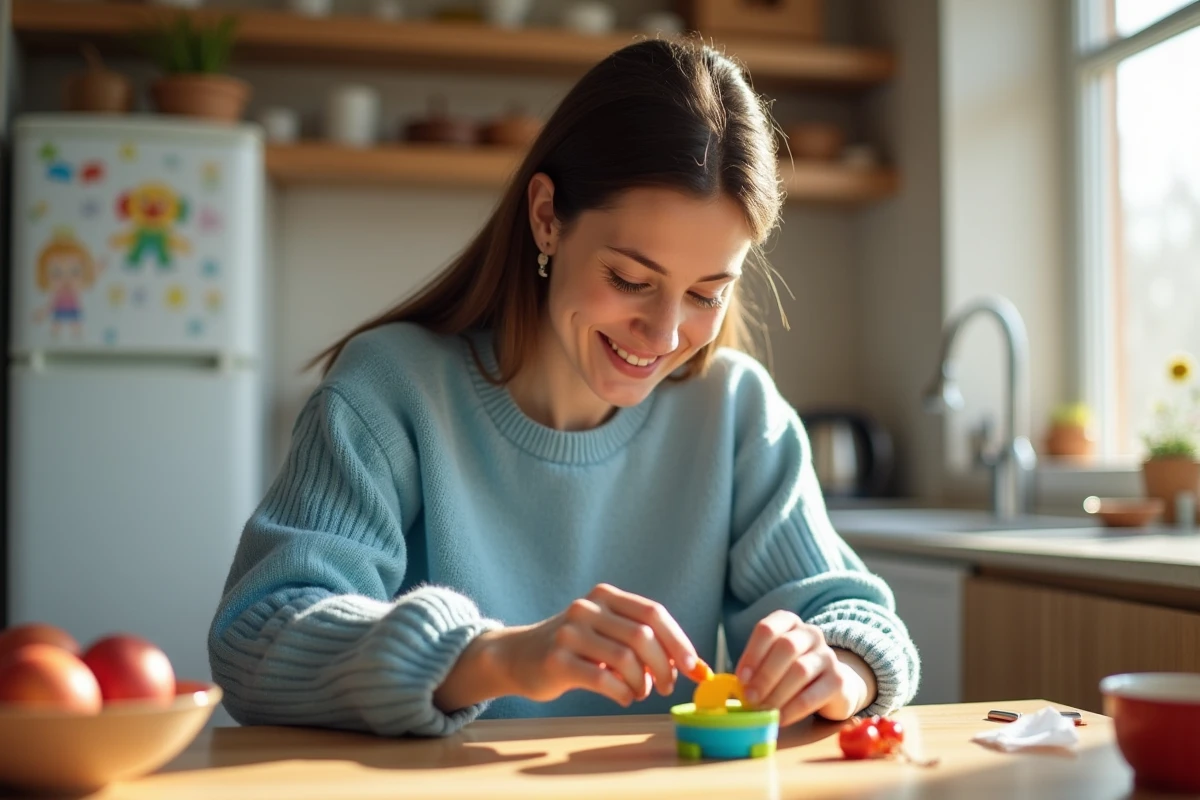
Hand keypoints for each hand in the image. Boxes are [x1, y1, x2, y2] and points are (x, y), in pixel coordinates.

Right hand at [434, 583, 699, 711]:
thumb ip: (643, 641)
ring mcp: (569, 632)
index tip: (691, 666)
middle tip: (665, 687)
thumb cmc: (574, 648)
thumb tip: (693, 665)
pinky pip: (602, 680)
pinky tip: (622, 697)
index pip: (652, 613)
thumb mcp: (606, 632)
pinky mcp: (556, 660)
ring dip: (641, 683)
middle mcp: (587, 608)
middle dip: (663, 666)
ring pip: (625, 660)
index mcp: (605, 596)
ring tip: (638, 692)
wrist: (517, 656)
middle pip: (642, 636)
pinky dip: (621, 693)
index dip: (677, 640)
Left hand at [735, 610, 875, 725]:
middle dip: (764, 675)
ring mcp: (828, 655)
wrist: (834, 686)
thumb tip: (736, 686)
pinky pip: (812, 695)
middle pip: (785, 647)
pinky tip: (781, 719)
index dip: (752, 654)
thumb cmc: (792, 672)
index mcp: (789, 623)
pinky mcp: (838, 680)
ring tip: (764, 709)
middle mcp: (810, 634)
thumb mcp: (772, 663)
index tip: (741, 678)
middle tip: (750, 698)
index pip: (767, 629)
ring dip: (777, 693)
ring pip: (800, 670)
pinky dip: (792, 709)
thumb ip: (755, 669)